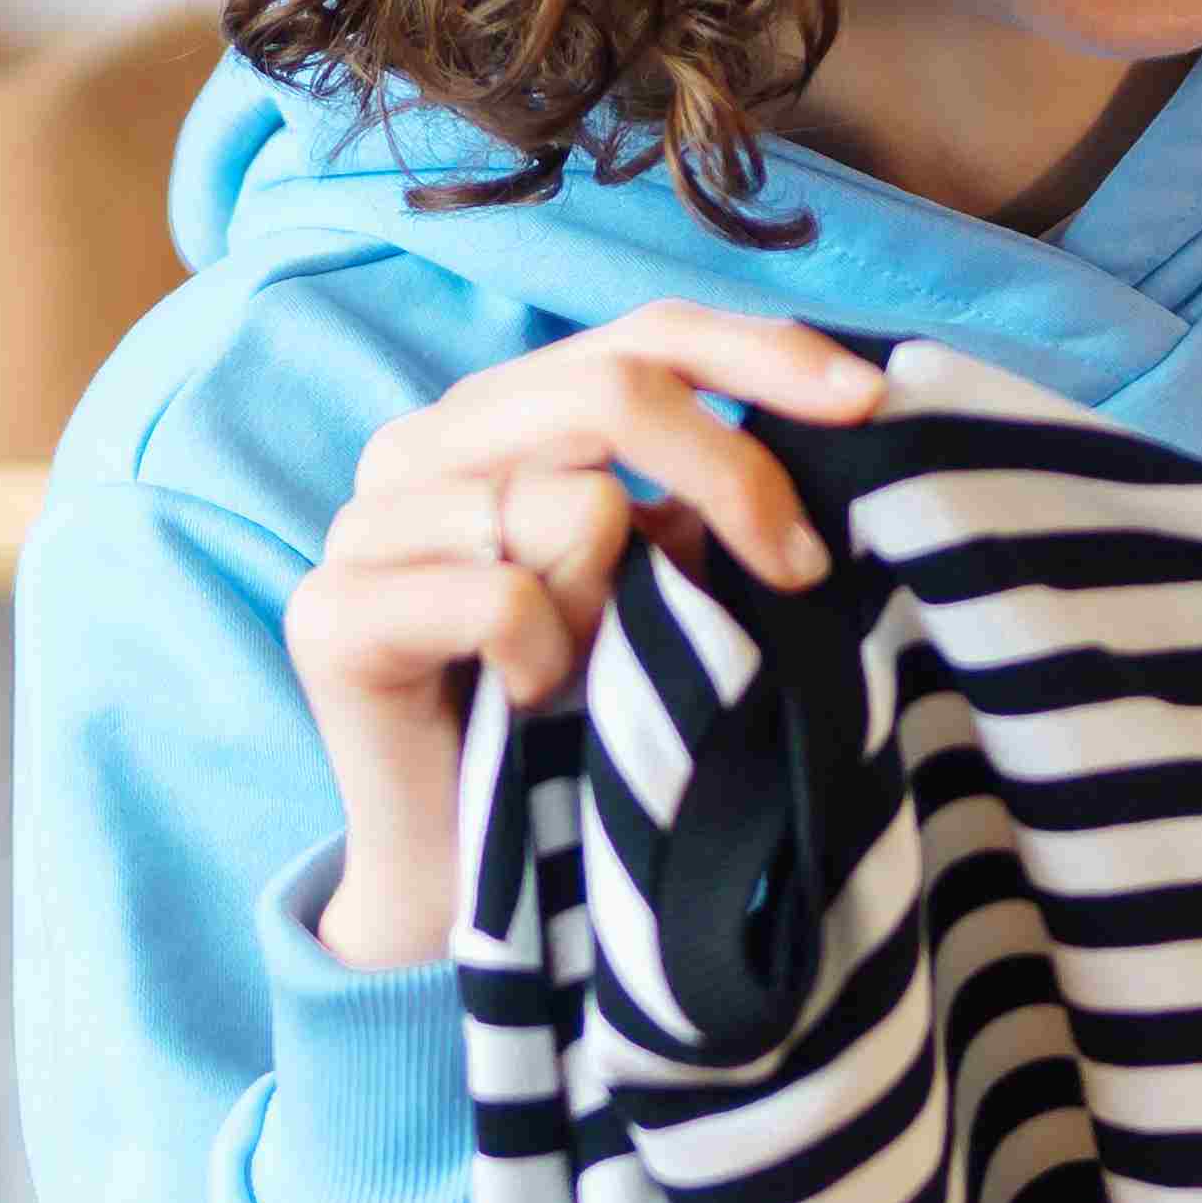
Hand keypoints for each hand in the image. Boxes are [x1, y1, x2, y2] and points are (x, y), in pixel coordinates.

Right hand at [288, 306, 883, 970]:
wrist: (468, 868)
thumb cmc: (581, 719)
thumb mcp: (665, 588)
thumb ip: (708, 504)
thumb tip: (834, 428)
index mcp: (503, 416)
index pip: (643, 334)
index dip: (760, 353)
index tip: (870, 402)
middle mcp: (423, 445)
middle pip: (610, 388)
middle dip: (732, 471)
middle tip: (800, 570)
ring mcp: (365, 522)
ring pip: (567, 503)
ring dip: (619, 608)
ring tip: (593, 673)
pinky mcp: (331, 613)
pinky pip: (501, 596)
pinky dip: (547, 662)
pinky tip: (530, 706)